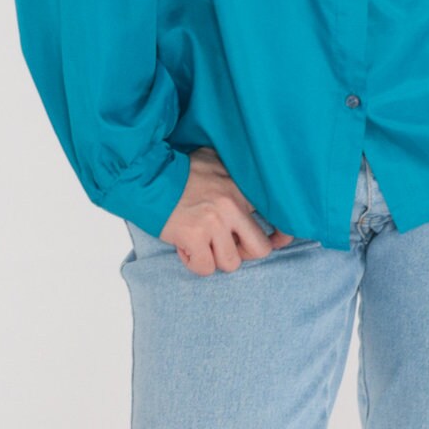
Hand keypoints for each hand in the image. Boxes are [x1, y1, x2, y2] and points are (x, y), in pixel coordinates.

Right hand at [159, 147, 296, 274]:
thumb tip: (250, 180)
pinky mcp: (194, 236)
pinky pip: (205, 267)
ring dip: (215, 259)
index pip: (276, 217)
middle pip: (260, 250)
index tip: (278, 242)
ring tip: (202, 244)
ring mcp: (214, 222)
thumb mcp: (213, 160)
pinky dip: (195, 263)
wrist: (148, 176)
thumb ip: (233, 172)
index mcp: (241, 188)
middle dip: (244, 253)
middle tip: (227, 246)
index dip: (280, 236)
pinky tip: (186, 247)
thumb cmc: (180, 170)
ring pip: (231, 263)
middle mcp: (232, 205)